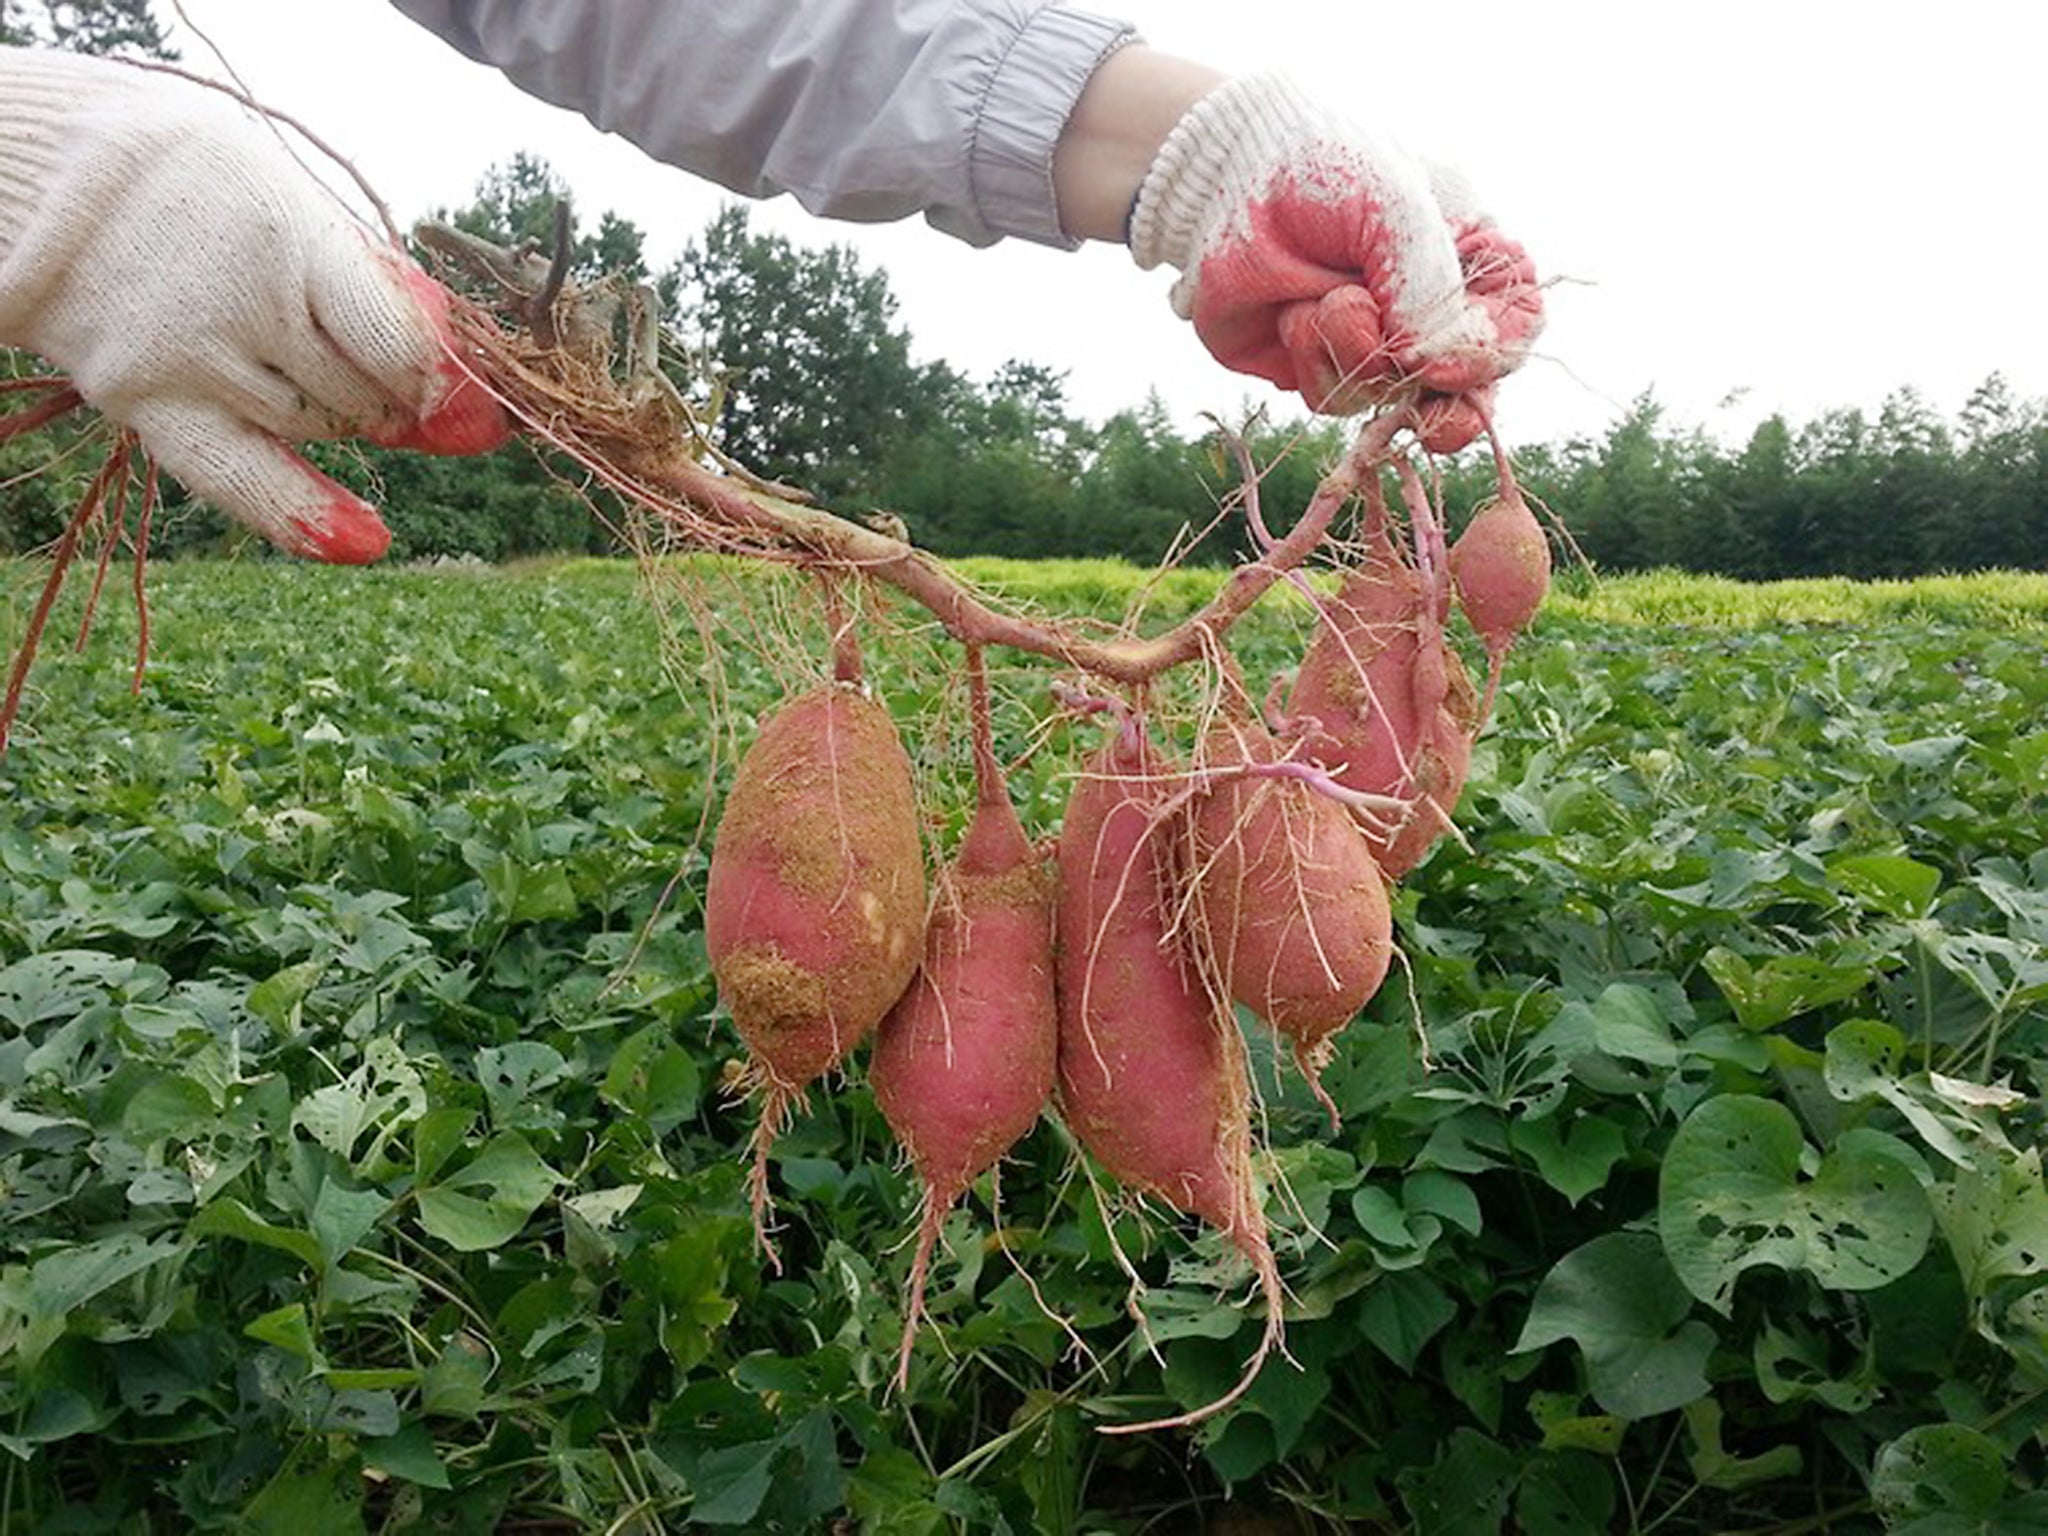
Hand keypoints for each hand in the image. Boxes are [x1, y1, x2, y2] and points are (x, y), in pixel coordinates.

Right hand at [0, 50, 509, 562]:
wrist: (38, 168)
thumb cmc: (200, 186)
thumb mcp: (286, 198)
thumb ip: (364, 284)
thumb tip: (452, 384)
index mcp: (286, 234)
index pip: (393, 340)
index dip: (433, 375)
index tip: (444, 384)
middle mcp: (236, 303)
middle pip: (357, 393)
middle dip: (385, 398)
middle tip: (375, 375)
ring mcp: (184, 358)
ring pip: (309, 430)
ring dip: (338, 421)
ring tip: (317, 379)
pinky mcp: (140, 399)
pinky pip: (237, 477)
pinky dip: (305, 513)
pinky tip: (364, 542)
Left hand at [1128, 75, 1541, 447]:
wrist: (1225, 179)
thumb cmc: (1321, 167)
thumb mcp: (1393, 203)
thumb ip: (1425, 280)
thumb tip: (1427, 361)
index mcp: (1470, 260)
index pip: (1516, 322)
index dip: (1493, 355)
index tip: (1447, 364)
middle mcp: (1429, 311)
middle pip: (1467, 390)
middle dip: (1450, 413)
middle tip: (1433, 425)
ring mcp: (1375, 346)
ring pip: (1389, 395)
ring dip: (1353, 352)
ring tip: (1322, 294)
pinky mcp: (1319, 368)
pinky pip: (1333, 397)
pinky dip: (1313, 358)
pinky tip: (1290, 313)